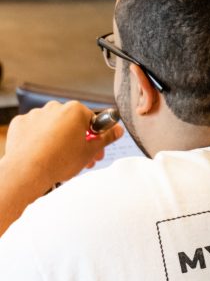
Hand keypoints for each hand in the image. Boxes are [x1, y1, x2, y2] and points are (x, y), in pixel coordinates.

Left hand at [0, 101, 123, 235]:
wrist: (27, 172)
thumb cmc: (59, 161)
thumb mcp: (91, 151)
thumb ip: (107, 138)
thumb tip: (117, 130)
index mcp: (75, 111)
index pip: (92, 120)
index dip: (96, 137)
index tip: (95, 148)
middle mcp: (54, 108)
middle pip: (73, 123)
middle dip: (79, 140)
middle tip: (81, 157)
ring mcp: (35, 115)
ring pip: (54, 126)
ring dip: (60, 139)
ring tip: (61, 159)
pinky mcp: (20, 124)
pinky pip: (35, 130)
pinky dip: (40, 139)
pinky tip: (43, 153)